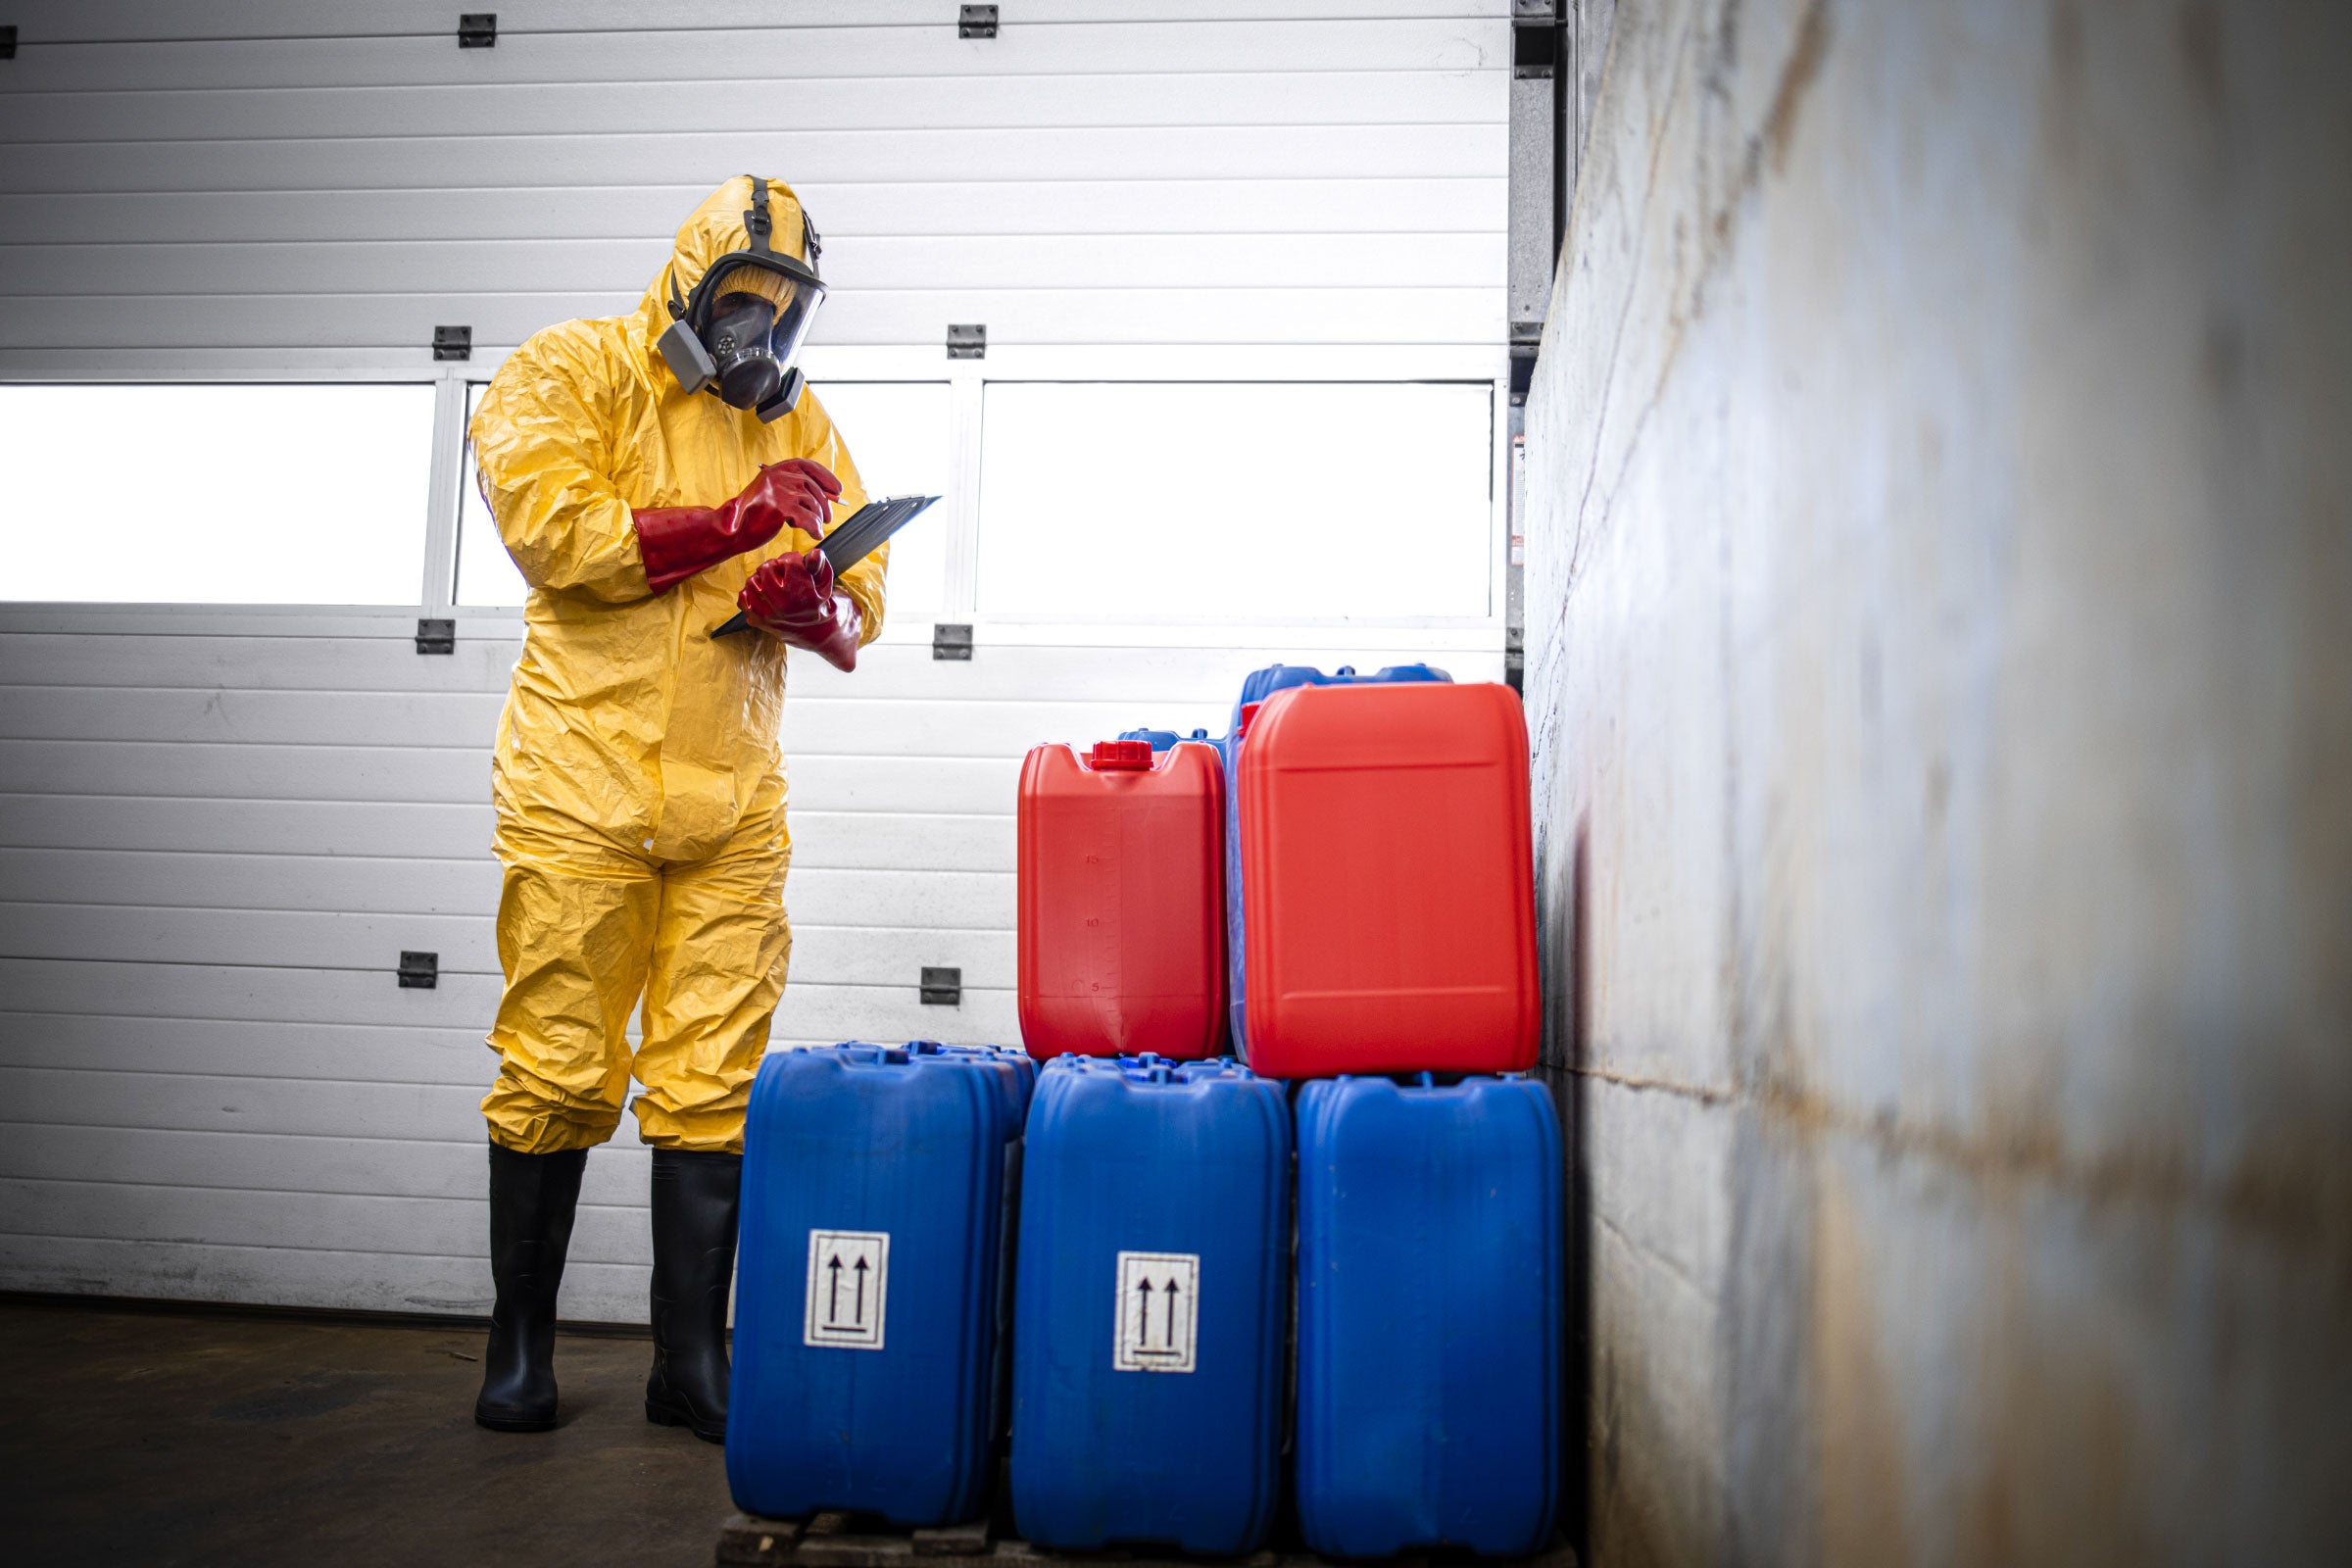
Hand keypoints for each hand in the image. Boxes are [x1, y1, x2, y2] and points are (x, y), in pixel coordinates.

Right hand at [635, 458, 840, 593]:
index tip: (838, 490)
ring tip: (812, 527)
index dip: (826, 477)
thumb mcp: (777, 495)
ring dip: (816, 518)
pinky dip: (814, 527)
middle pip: (814, 487)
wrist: (732, 530)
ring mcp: (778, 489)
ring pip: (812, 503)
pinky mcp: (779, 507)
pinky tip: (814, 534)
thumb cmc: (756, 514)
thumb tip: (832, 494)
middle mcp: (778, 475)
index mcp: (777, 469)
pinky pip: (807, 518)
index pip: (808, 466)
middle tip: (826, 519)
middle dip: (824, 505)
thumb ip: (798, 490)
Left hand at [739, 549, 861, 671]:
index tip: (797, 566)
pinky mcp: (758, 621)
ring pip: (752, 582)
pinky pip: (743, 598)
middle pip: (766, 568)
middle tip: (784, 574)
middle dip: (775, 566)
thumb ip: (819, 565)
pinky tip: (763, 595)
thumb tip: (814, 553)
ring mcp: (768, 614)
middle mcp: (783, 605)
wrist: (819, 634)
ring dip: (761, 579)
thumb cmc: (822, 604)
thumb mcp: (826, 583)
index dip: (793, 559)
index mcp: (801, 594)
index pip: (787, 561)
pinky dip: (750, 594)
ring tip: (773, 583)